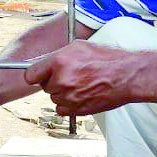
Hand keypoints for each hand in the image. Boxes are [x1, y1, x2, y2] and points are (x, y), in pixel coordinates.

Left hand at [24, 41, 141, 116]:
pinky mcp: (76, 109)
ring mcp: (68, 97)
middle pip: (44, 86)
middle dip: (53, 81)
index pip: (30, 74)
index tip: (39, 74)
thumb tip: (45, 61)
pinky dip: (68, 105)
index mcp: (59, 61)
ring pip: (54, 98)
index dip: (36, 74)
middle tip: (70, 76)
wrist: (127, 76)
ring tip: (80, 84)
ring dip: (62, 93)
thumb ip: (59, 55)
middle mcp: (61, 80)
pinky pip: (61, 110)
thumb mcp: (79, 46)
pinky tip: (81, 95)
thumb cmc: (107, 59)